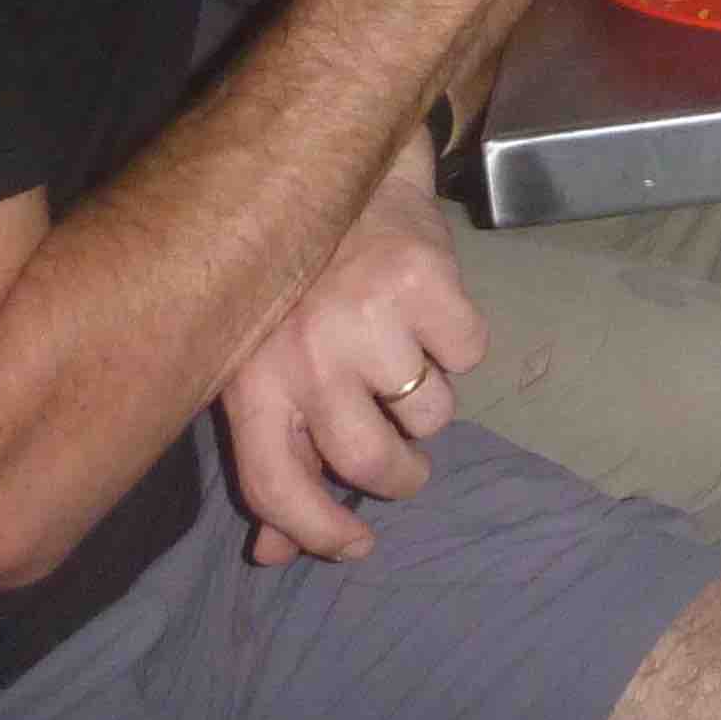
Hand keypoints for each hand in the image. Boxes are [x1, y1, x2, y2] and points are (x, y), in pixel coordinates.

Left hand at [214, 145, 484, 566]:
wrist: (337, 164)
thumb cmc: (293, 280)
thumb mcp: (258, 365)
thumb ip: (271, 458)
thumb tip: (275, 555)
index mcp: (251, 380)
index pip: (276, 486)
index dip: (317, 532)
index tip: (355, 546)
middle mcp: (306, 357)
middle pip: (366, 460)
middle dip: (398, 478)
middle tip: (406, 469)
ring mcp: (369, 319)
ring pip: (431, 414)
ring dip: (430, 404)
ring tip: (411, 362)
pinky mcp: (429, 284)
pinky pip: (469, 355)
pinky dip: (460, 344)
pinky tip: (431, 313)